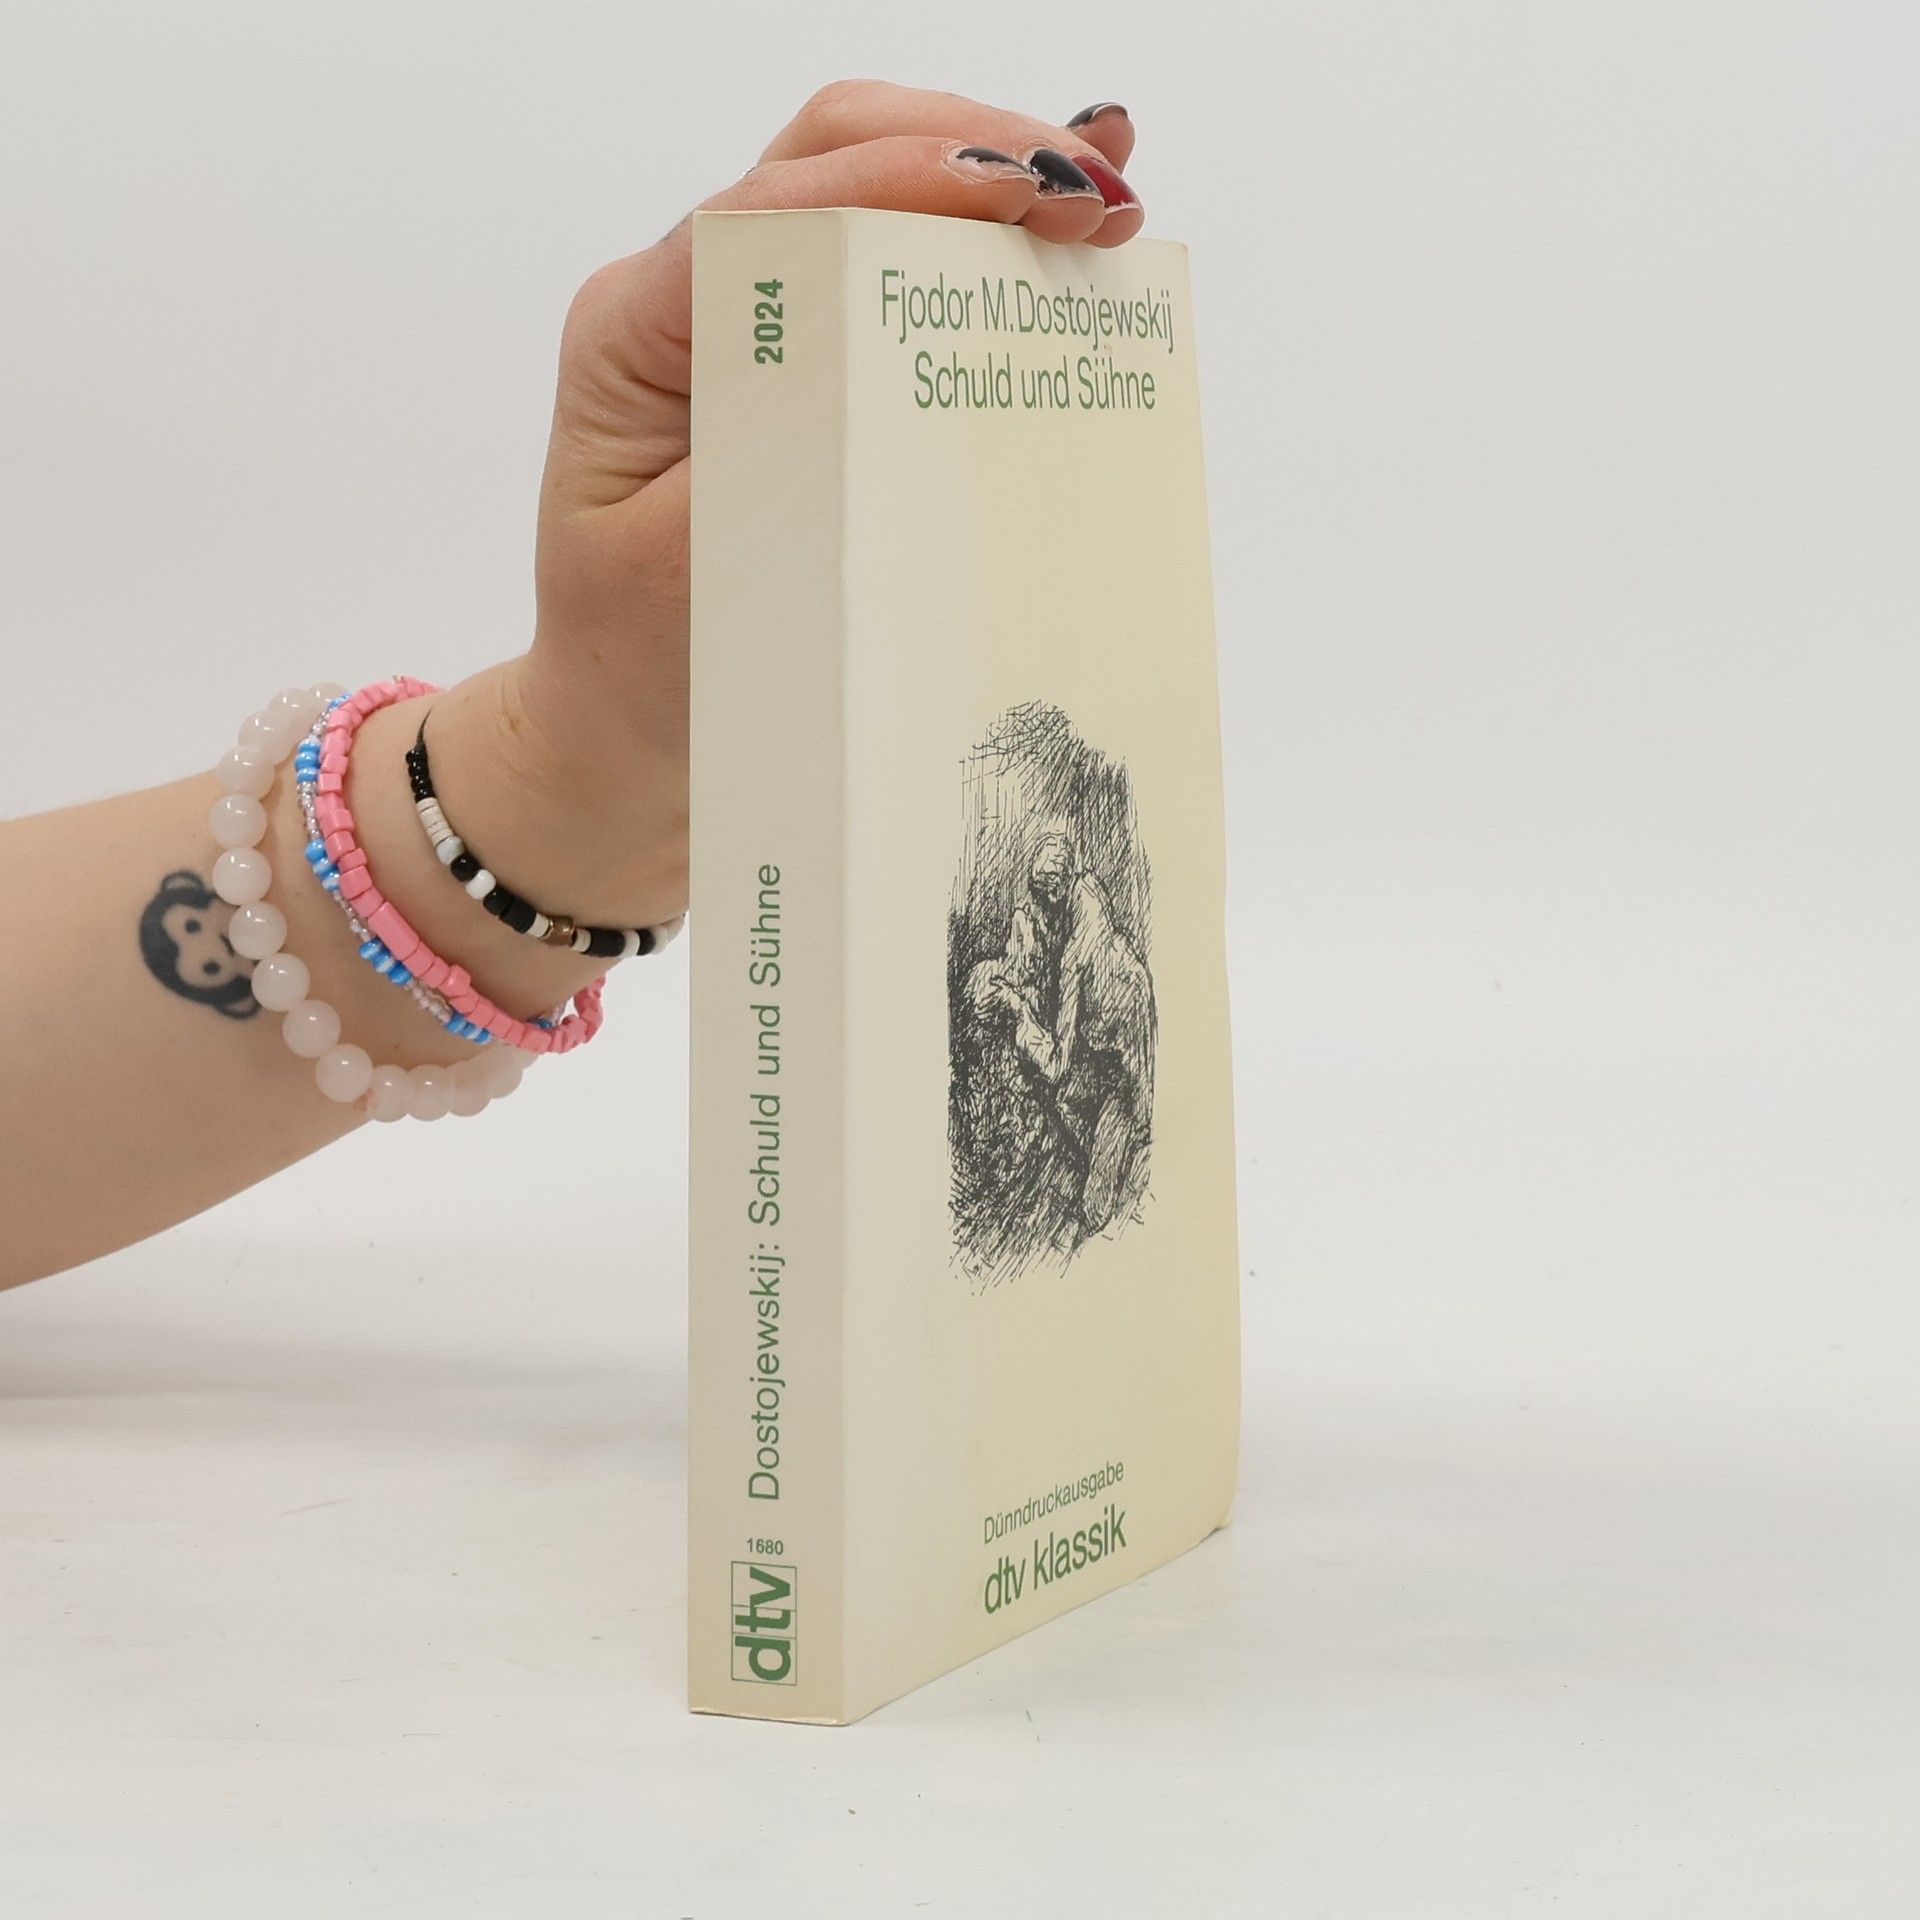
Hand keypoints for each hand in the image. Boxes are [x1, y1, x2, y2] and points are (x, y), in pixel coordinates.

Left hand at [432, 83, 1141, 931]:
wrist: (623, 738)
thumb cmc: (641, 671)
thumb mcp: (693, 577)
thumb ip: (773, 462)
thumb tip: (890, 362)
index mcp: (636, 335)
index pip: (773, 210)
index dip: (905, 178)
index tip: (1022, 194)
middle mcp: (690, 305)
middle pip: (829, 155)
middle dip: (970, 145)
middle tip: (1094, 193)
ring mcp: (750, 326)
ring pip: (867, 190)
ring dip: (990, 176)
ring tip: (1106, 202)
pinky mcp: (806, 365)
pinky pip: (890, 272)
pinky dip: (981, 239)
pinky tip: (1066, 221)